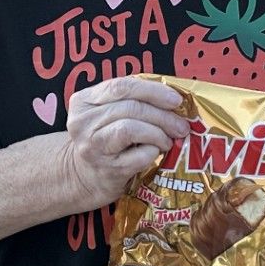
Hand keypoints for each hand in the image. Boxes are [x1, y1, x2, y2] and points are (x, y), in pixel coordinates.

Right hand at [59, 77, 190, 208]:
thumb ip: (131, 101)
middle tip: (182, 125)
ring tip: (169, 140)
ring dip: (159, 133)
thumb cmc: (105, 140)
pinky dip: (153, 152)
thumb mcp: (108, 114)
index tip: (176, 99)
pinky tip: (156, 153)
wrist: (87, 178)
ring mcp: (93, 147)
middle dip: (162, 115)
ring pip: (132, 129)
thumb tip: (174, 101)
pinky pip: (139, 155)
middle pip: (130, 108)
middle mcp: (83, 122)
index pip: (121, 87)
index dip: (153, 91)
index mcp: (83, 101)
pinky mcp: (107, 170)